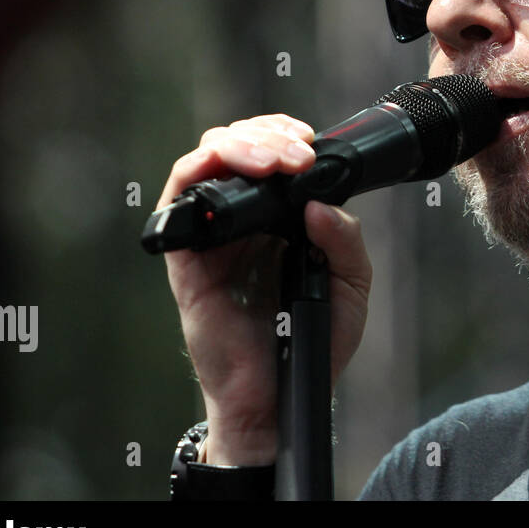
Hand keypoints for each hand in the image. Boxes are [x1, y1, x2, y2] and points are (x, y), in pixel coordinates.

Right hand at [158, 114, 372, 465]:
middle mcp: (241, 221)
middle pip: (235, 148)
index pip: (269, 155)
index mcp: (277, 220)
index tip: (309, 143)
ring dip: (238, 147)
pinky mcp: (186, 259)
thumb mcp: (350, 283)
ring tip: (275, 160)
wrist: (283, 392)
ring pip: (204, 162)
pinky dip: (198, 173)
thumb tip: (319, 203)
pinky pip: (177, 203)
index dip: (283, 136)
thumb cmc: (312, 340)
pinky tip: (230, 171)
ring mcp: (210, 237)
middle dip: (266, 135)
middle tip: (297, 154)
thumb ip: (345, 238)